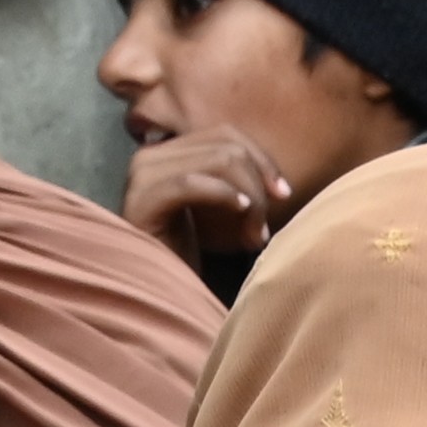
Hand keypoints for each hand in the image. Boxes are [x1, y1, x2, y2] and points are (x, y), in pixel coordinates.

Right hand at [124, 126, 296, 253]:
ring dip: (249, 199)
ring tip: (253, 237)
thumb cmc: (186, 258)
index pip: (225, 134)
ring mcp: (143, 174)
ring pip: (218, 161)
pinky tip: (241, 215)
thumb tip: (276, 179)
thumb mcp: (216, 213)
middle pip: (226, 146)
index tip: (283, 193)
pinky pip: (193, 183)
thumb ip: (235, 183)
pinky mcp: (142, 199)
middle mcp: (150, 155)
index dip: (262, 159)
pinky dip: (225, 195)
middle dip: (257, 185)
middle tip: (263, 230)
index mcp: (168, 152)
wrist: (152, 292)